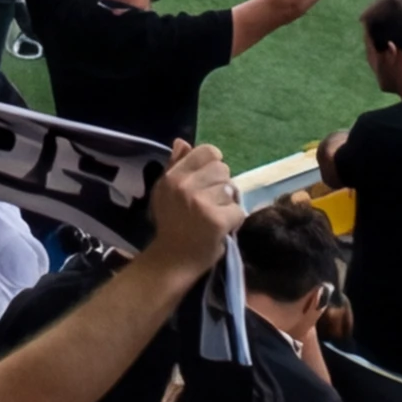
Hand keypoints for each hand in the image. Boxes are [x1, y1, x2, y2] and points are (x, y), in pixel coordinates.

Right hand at [147, 138, 241, 264]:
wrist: (172, 259)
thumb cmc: (170, 223)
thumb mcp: (164, 191)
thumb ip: (175, 165)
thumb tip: (182, 142)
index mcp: (173, 176)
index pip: (207, 152)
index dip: (213, 164)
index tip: (209, 180)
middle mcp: (186, 186)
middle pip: (223, 169)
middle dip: (221, 185)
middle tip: (210, 202)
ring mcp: (202, 203)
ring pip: (231, 190)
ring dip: (226, 204)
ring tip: (213, 215)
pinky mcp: (217, 220)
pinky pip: (237, 210)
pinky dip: (233, 221)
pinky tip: (221, 227)